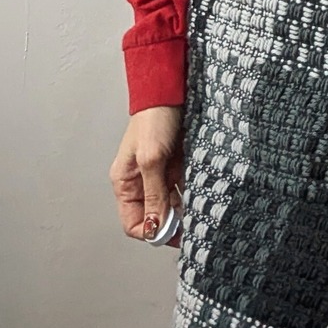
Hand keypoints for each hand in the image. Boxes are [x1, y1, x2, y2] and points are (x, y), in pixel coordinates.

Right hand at [110, 105, 184, 246]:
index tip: (172, 233)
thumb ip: (154, 194)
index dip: (151, 231)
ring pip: (170, 206)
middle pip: (153, 217)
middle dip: (170, 224)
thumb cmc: (153, 119)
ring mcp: (159, 175)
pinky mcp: (176, 167)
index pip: (133, 222)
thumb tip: (155, 226)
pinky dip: (191, 196)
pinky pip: (183, 190)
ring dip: (183, 211)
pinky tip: (201, 197)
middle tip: (190, 227)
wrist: (171, 93)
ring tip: (198, 213)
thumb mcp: (151, 159)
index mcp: (125, 183)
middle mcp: (141, 182)